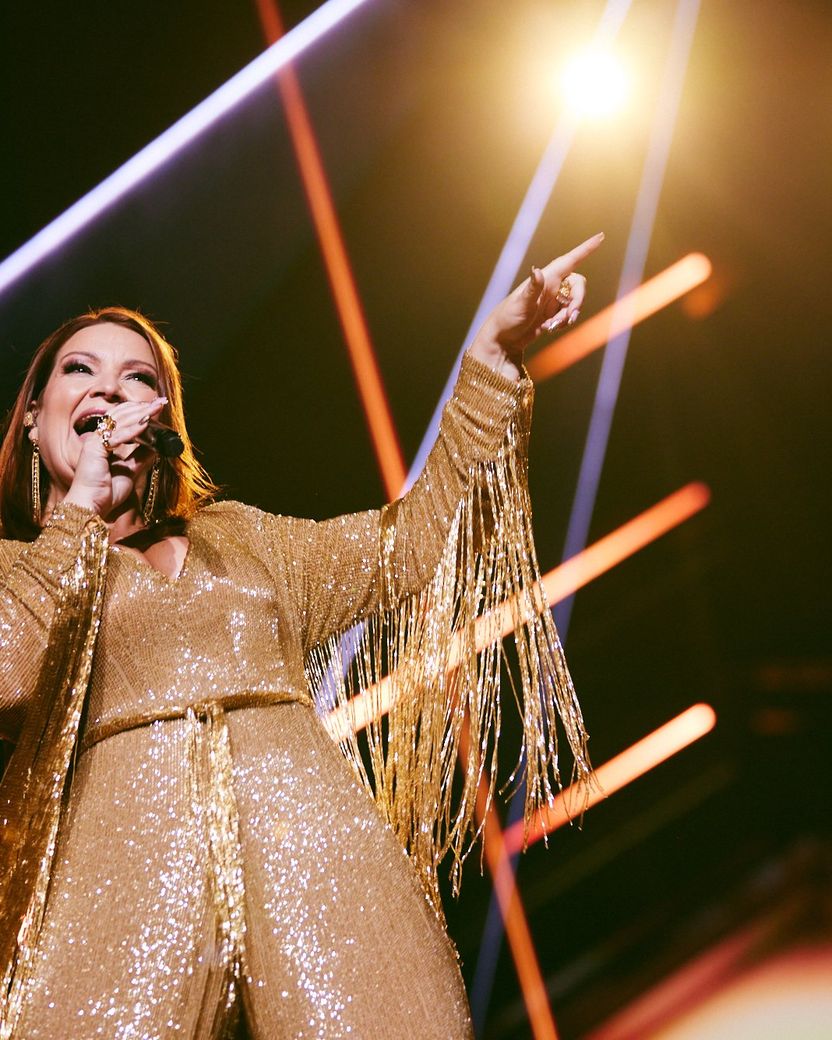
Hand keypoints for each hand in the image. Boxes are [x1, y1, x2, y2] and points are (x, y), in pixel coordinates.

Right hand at [62, 396, 166, 517]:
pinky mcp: (94, 448)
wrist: (93, 506)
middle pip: (121, 416)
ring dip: (140, 413)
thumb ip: (140, 458)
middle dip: (142, 407)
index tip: (156, 408)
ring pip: (119, 421)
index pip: (122, 420)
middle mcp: (98, 439)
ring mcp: (94, 442)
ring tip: (156, 408)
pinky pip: (116, 436)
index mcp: (104, 443)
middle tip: (160, 402)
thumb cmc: (106, 492)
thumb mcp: (130, 472)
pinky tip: (146, 423)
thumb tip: (156, 448)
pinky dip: (132, 429)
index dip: (139, 412)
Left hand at [468, 232, 604, 378]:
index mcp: (546, 278)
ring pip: (575, 303)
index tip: (601, 236)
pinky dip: (564, 322)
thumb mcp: (520, 304)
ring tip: (552, 327)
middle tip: (569, 318)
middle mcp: (551, 286)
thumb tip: (537, 271)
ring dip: (569, 316)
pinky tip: (550, 328)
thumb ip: (532, 288)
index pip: (570, 260)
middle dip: (578, 302)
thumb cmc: (508, 318)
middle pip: (578, 286)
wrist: (503, 339)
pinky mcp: (553, 314)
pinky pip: (569, 315)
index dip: (586, 249)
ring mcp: (553, 300)